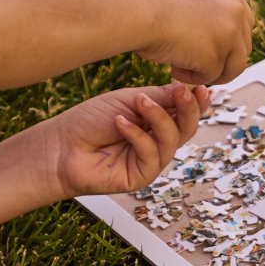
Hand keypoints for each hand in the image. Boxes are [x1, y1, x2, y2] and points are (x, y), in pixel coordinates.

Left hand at [32, 82, 207, 199]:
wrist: (62, 144)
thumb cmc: (91, 120)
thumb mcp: (127, 100)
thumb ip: (159, 98)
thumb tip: (188, 90)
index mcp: (156, 121)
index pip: (184, 113)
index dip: (197, 103)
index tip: (202, 89)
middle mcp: (157, 141)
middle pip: (187, 129)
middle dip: (188, 110)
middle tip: (183, 93)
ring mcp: (150, 160)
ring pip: (172, 140)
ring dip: (158, 118)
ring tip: (139, 102)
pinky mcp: (141, 176)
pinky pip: (151, 154)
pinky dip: (137, 135)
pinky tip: (120, 123)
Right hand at [133, 0, 254, 84]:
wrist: (135, 5)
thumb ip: (205, 11)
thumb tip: (211, 36)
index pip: (243, 23)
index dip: (227, 40)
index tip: (206, 48)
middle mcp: (235, 11)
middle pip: (243, 47)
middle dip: (221, 59)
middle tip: (194, 63)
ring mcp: (229, 34)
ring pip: (233, 67)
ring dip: (209, 72)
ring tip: (181, 67)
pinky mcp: (216, 56)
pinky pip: (210, 77)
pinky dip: (192, 77)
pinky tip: (173, 68)